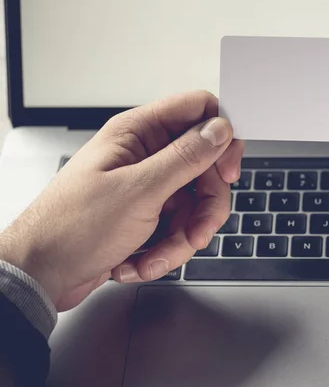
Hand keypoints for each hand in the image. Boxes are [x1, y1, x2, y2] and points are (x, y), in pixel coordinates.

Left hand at [0, 91, 243, 310]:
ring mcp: (146, 187)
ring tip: (158, 255)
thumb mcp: (138, 191)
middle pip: (204, 168)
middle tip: (198, 230)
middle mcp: (144, 156)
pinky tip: (139, 261)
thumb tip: (219, 129)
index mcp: (138, 134)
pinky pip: (178, 228)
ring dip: (183, 238)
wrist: (42, 275)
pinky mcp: (146, 216)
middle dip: (205, 206)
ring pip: (194, 204)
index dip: (220, 136)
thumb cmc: (72, 227)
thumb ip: (185, 157)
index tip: (228, 170)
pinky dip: (166, 250)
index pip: (197, 112)